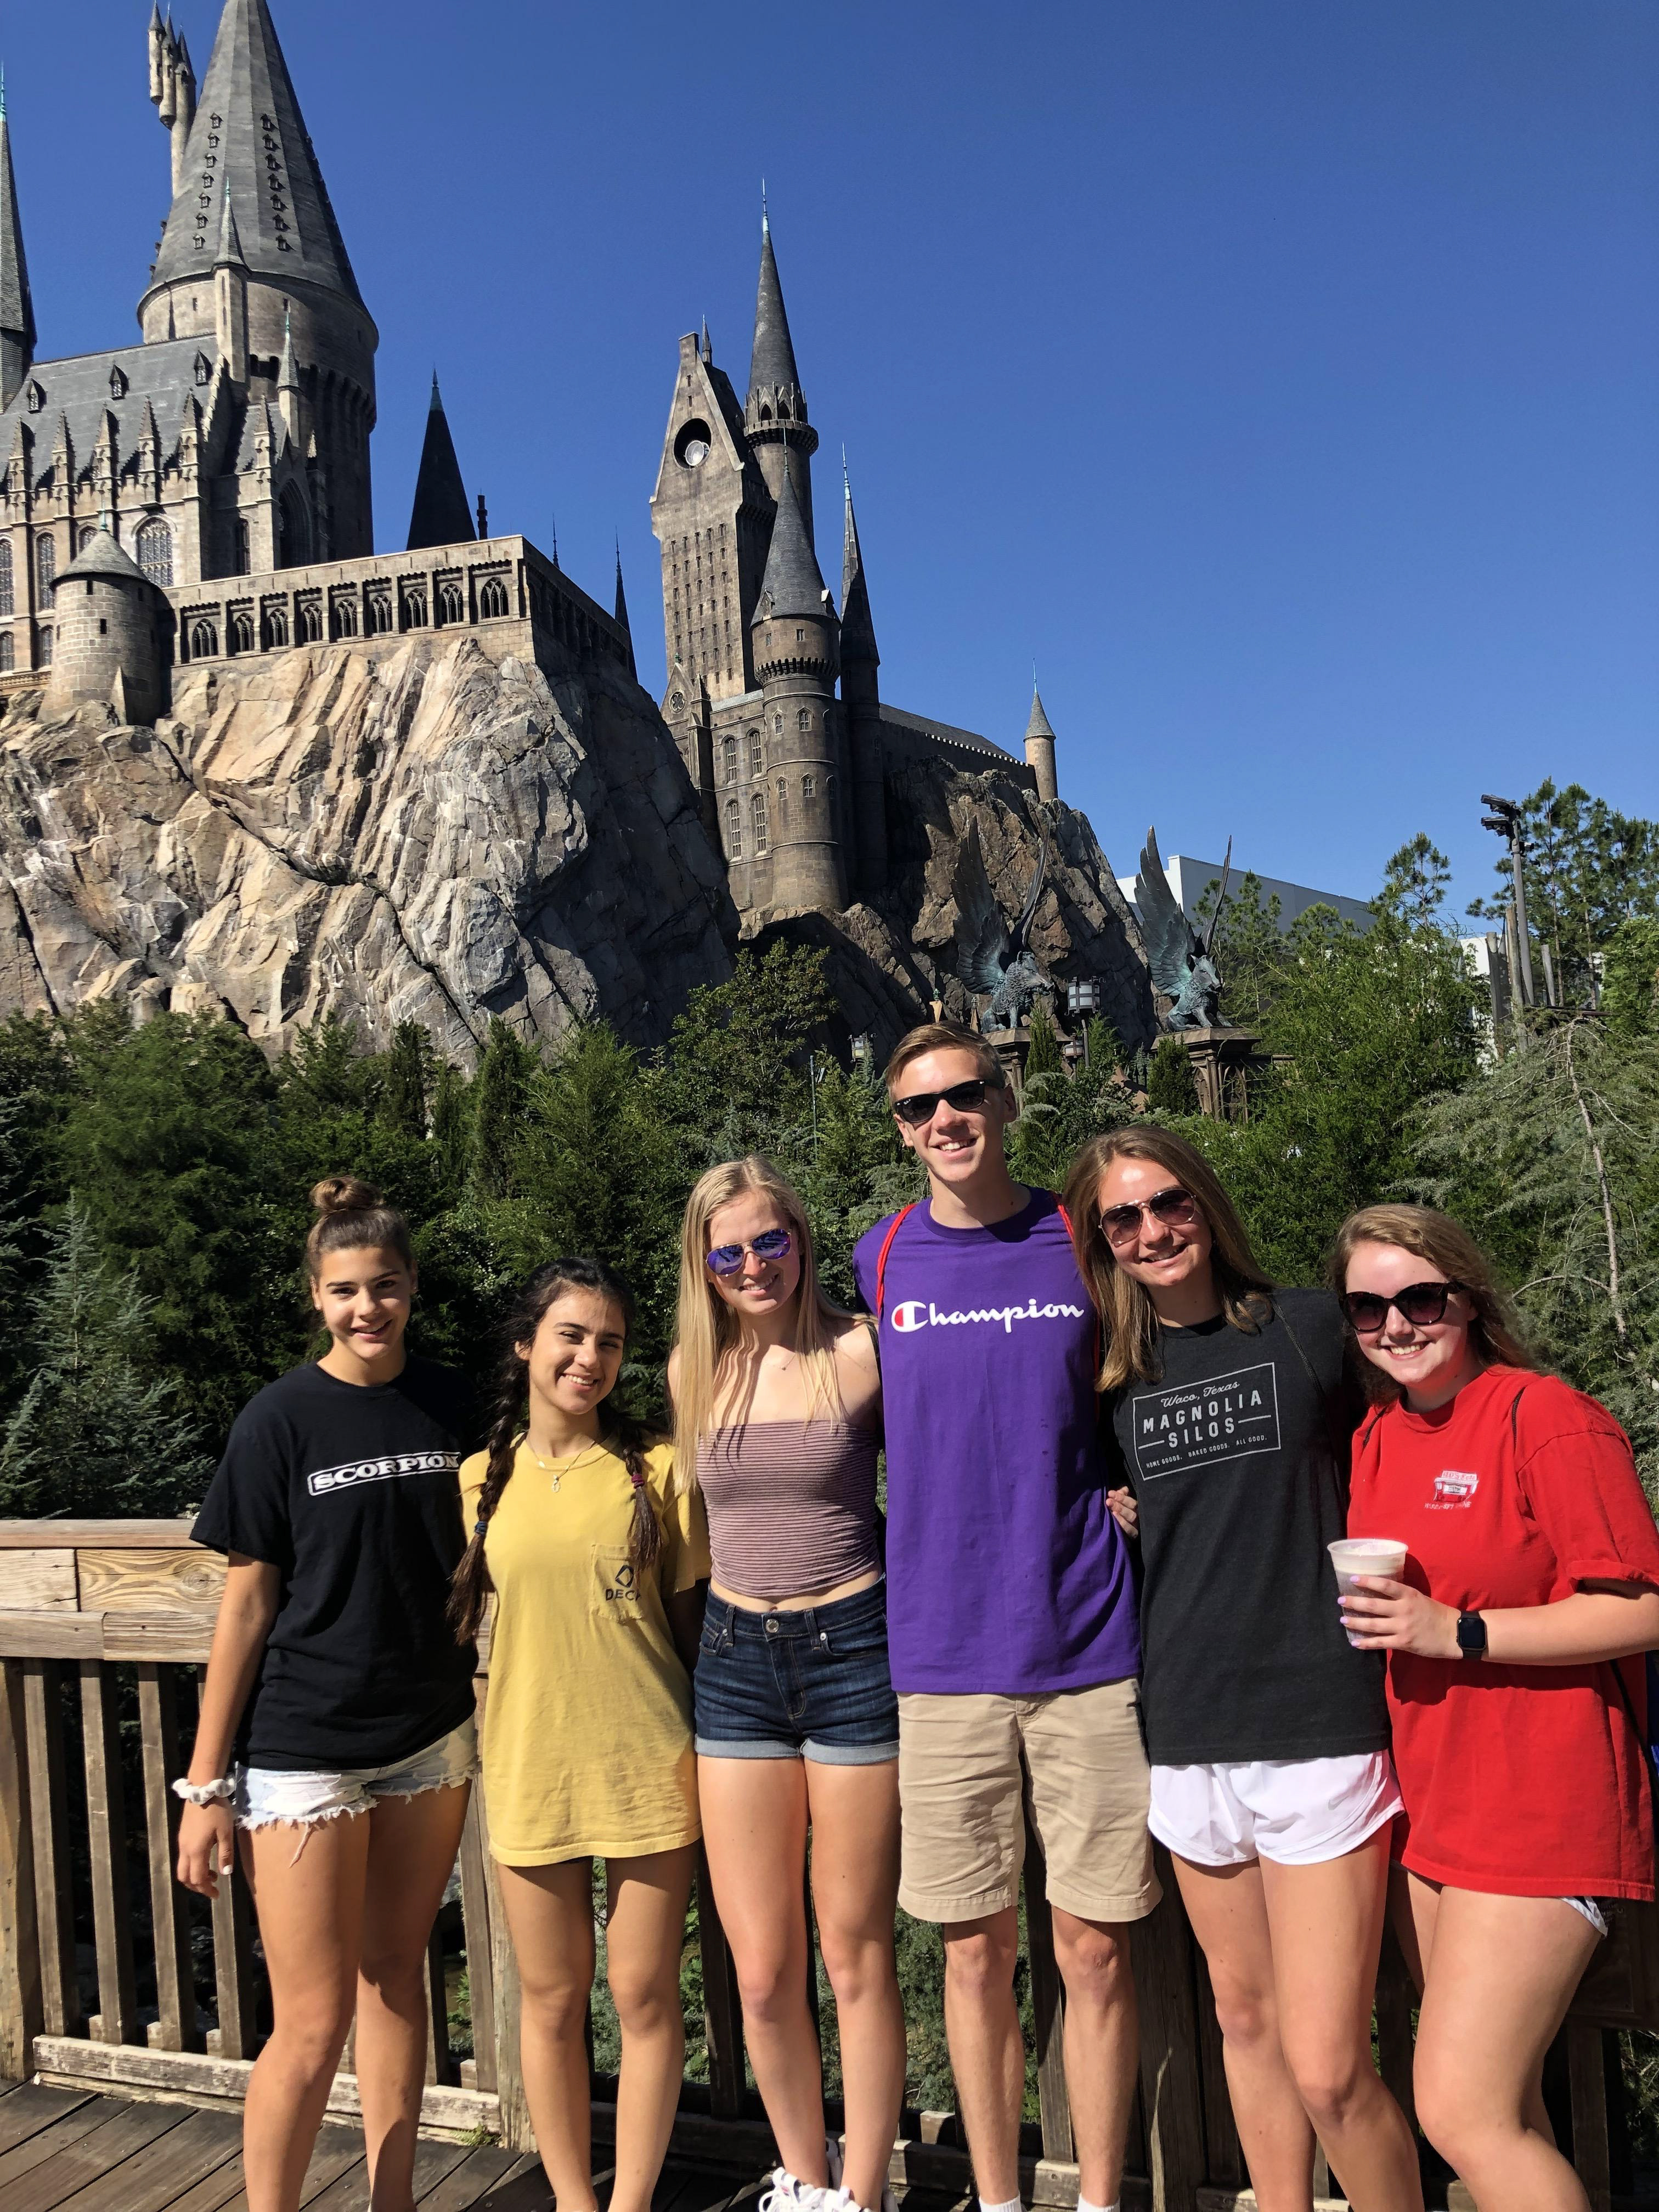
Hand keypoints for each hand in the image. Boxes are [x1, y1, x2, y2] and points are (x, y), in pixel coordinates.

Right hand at [177, 1798, 234, 1897]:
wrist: (202, 1789)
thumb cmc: (217, 1810)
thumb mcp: (226, 1832)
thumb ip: (225, 1853)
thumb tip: (225, 1873)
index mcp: (196, 1851)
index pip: (197, 1879)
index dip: (206, 1890)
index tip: (217, 1895)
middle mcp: (184, 1850)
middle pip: (184, 1877)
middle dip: (197, 1887)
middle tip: (212, 1888)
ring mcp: (181, 1842)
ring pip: (182, 1868)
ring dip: (194, 1876)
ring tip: (212, 1874)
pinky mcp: (182, 1836)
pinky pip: (183, 1858)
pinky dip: (193, 1866)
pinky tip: (206, 1859)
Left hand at [1107, 1487, 1139, 1538]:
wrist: (1119, 1535)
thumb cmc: (1120, 1513)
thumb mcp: (1122, 1502)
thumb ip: (1122, 1495)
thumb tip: (1123, 1489)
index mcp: (1137, 1509)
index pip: (1132, 1502)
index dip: (1121, 1497)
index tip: (1110, 1493)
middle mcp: (1139, 1518)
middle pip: (1131, 1512)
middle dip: (1119, 1505)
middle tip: (1108, 1501)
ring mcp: (1136, 1528)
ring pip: (1131, 1520)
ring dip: (1121, 1514)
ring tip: (1111, 1510)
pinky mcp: (1132, 1537)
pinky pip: (1129, 1531)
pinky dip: (1122, 1524)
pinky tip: (1114, 1518)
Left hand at [1340, 1576, 1459, 1658]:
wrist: (1454, 1633)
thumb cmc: (1436, 1613)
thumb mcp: (1419, 1597)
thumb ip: (1401, 1595)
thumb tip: (1379, 1591)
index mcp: (1409, 1595)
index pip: (1385, 1585)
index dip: (1368, 1581)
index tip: (1352, 1578)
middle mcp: (1404, 1610)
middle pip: (1374, 1605)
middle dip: (1354, 1603)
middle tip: (1340, 1600)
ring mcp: (1403, 1627)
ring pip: (1373, 1625)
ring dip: (1355, 1622)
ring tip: (1342, 1620)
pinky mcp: (1404, 1643)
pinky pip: (1380, 1643)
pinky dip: (1366, 1643)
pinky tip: (1354, 1642)